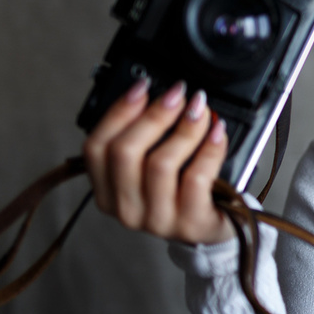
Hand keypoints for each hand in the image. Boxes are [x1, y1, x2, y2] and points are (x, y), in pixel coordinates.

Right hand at [81, 78, 234, 244]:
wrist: (214, 226)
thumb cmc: (182, 189)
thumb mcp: (151, 166)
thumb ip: (144, 137)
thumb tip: (154, 94)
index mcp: (107, 191)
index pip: (96, 148)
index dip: (118, 111)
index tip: (143, 86)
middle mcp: (126, 208)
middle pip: (125, 153)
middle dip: (154, 115)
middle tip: (178, 94)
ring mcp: (157, 220)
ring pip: (161, 164)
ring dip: (184, 128)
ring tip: (200, 110)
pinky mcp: (190, 222)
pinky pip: (196, 178)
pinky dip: (209, 148)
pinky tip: (217, 132)